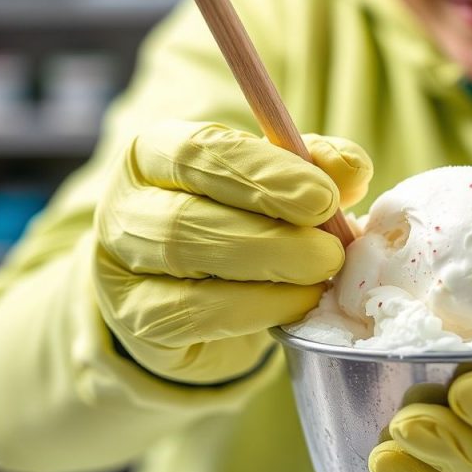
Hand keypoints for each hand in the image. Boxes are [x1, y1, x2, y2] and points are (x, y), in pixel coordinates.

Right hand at [93, 121, 371, 383]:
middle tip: (331, 250)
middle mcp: (126, 205)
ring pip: (186, 264)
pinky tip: (297, 302)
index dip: (263, 173)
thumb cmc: (241, 220)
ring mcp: (121, 267)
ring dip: (268, 270)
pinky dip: (257, 308)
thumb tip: (351, 170)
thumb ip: (314, 167)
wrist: (199, 289)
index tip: (323, 197)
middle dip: (270, 235)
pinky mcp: (138, 320)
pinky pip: (194, 315)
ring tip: (320, 274)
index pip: (198, 151)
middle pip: (185, 216)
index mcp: (155, 153)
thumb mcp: (277, 182)